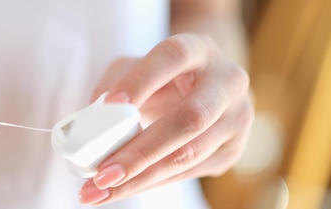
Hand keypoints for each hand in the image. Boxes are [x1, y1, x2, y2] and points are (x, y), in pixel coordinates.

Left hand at [80, 34, 253, 204]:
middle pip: (189, 119)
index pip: (172, 57)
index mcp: (199, 49)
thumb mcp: (134, 67)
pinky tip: (121, 189)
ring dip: (141, 179)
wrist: (201, 86)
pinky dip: (151, 183)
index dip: (142, 80)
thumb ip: (113, 84)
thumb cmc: (159, 76)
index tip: (111, 104)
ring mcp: (236, 118)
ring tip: (100, 192)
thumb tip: (94, 119)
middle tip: (102, 174)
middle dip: (140, 152)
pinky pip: (188, 172)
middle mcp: (227, 81)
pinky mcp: (231, 150)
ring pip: (189, 155)